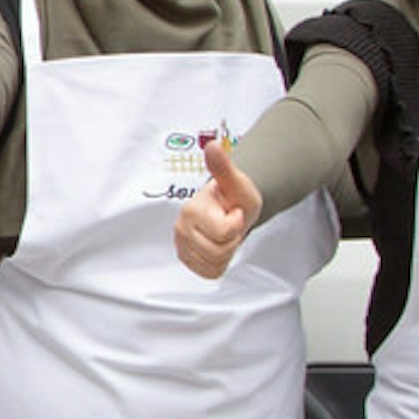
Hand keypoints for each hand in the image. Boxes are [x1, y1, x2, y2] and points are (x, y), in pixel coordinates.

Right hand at [174, 131, 262, 279]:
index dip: (236, 224)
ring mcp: (182, 245)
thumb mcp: (236, 182)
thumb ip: (223, 166)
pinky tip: (218, 245)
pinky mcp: (187, 259)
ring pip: (215, 263)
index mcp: (191, 210)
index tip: (233, 212)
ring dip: (227, 252)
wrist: (230, 207)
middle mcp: (182, 228)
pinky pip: (210, 272)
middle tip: (229, 224)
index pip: (223, 232)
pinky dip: (219, 263)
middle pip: (218, 251)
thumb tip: (213, 146)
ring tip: (224, 234)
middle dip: (232, 239)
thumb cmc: (234, 196)